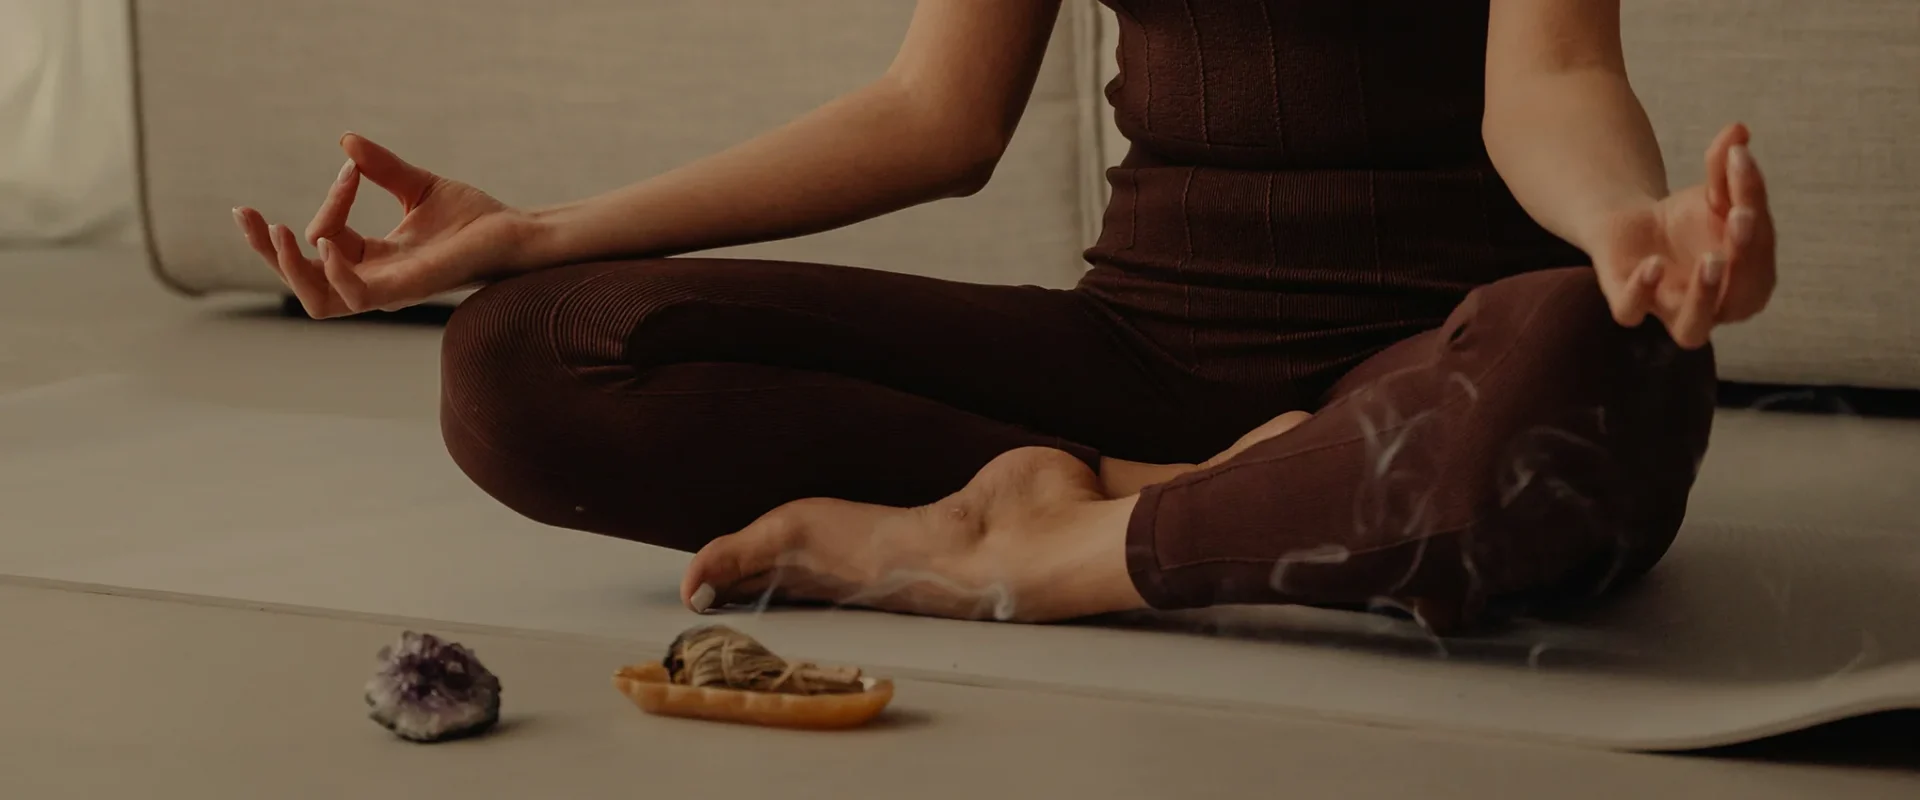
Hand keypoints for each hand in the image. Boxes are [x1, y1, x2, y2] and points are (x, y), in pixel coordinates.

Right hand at [233, 133, 537, 318]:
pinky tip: (325, 243)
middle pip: (303, 282)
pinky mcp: (409, 289)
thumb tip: (346, 141)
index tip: (353, 167)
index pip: (326, 237)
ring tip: (274, 231)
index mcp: (374, 259)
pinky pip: (357, 297)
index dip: (330, 200)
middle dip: (267, 252)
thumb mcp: (418, 186)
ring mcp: (390, 290)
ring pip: (318, 301)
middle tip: (244, 215)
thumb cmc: (474, 218)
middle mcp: (376, 281)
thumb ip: (381, 168)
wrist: (517, 232)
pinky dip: (335, 273)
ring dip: (290, 268)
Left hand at [1592, 122, 1776, 348]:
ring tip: (1713, 259)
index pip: (1762, 253)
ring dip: (1705, 297)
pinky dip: (1641, 292)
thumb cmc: (1688, 218)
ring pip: (1692, 330)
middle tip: (1740, 220)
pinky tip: (1651, 265)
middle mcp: (1715, 306)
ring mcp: (1670, 309)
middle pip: (1740, 296)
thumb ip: (1725, 167)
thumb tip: (1738, 129)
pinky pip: (1631, 313)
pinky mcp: (1628, 302)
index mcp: (1748, 279)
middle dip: (1745, 261)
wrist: (1632, 226)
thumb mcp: (1712, 190)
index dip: (1760, 216)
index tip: (1744, 168)